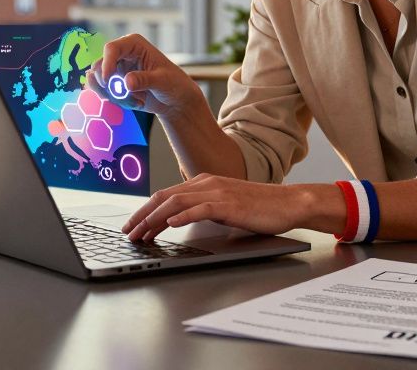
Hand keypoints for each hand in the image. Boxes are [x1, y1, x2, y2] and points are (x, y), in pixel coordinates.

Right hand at [85, 34, 206, 119]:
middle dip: (109, 85)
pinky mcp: (115, 84)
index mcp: (134, 44)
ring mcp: (117, 70)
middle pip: (99, 65)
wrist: (176, 101)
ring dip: (114, 96)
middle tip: (125, 97)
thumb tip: (126, 82)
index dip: (106, 64)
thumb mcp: (162, 81)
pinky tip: (135, 103)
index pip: (111, 48)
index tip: (107, 81)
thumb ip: (144, 80)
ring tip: (137, 101)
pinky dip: (117, 101)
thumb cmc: (174, 84)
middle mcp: (122, 55)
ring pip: (99, 82)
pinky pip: (105, 93)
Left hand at [122, 173, 332, 242]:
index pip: (166, 195)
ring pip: (176, 202)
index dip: (145, 210)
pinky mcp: (229, 204)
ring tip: (142, 234)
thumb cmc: (259, 207)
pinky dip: (183, 216)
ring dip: (154, 219)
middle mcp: (206, 183)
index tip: (132, 225)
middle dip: (142, 216)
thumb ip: (203, 208)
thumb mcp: (224, 206)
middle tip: (128, 232)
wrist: (288, 203)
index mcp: (203, 183)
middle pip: (164, 197)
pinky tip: (170, 224)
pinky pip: (200, 208)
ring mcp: (217, 192)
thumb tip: (178, 220)